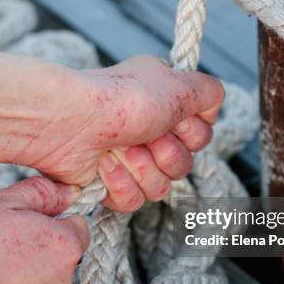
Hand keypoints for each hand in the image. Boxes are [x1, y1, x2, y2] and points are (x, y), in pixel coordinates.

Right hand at [0, 177, 88, 283]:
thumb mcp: (1, 202)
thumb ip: (40, 192)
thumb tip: (67, 191)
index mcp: (65, 247)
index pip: (78, 224)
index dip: (53, 216)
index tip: (30, 214)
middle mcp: (62, 282)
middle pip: (59, 253)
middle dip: (37, 242)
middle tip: (2, 234)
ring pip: (40, 279)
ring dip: (22, 268)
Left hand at [17, 56, 223, 211]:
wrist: (70, 122)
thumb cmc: (119, 99)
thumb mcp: (177, 82)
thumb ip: (209, 91)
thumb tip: (213, 103)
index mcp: (167, 105)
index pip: (202, 136)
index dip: (192, 133)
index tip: (175, 120)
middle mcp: (151, 132)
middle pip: (185, 165)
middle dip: (166, 152)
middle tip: (144, 134)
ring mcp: (130, 159)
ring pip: (162, 188)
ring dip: (142, 168)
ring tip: (121, 148)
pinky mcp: (110, 183)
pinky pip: (134, 201)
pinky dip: (119, 183)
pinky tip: (104, 165)